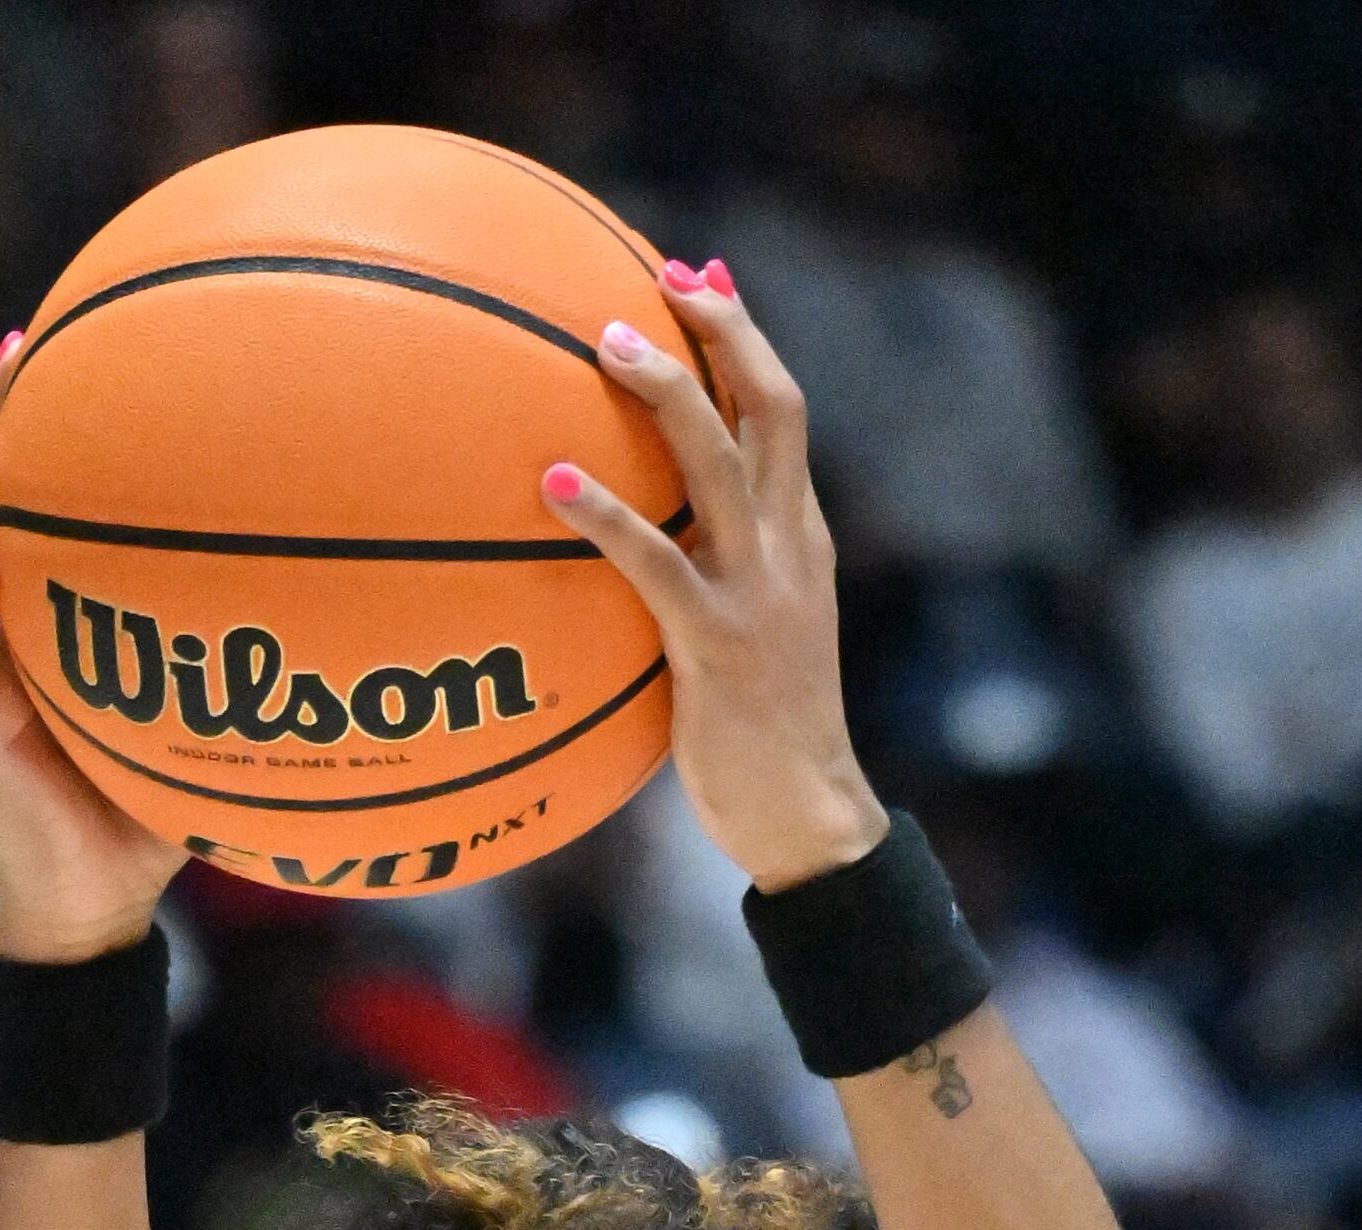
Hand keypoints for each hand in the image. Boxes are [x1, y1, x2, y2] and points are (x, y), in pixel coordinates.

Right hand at [0, 348, 187, 968]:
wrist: (101, 900)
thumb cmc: (156, 804)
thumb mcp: (209, 711)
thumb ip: (246, 653)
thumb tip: (357, 604)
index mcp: (54, 595)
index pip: (40, 481)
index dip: (44, 408)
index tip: (64, 336)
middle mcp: (7, 609)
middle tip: (18, 356)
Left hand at [537, 262, 885, 896]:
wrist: (810, 823)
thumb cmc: (767, 740)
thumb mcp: (755, 636)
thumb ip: (717, 575)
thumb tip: (654, 538)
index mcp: (801, 539)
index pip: (782, 412)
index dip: (743, 337)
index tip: (697, 274)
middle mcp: (788, 548)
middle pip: (770, 406)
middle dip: (722, 329)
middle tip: (661, 275)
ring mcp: (758, 593)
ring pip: (718, 460)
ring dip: (664, 392)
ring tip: (602, 342)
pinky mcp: (717, 646)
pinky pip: (654, 563)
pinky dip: (604, 514)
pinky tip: (551, 482)